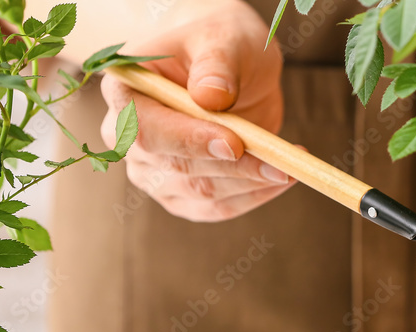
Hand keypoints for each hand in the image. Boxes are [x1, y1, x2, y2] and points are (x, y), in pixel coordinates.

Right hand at [99, 0, 293, 221]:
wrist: (228, 68)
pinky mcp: (181, 194)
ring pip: (202, 192)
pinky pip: (217, 208)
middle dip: (234, 167)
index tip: (235, 143)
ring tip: (291, 163)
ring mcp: (151, 172)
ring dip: (251, 183)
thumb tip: (211, 97)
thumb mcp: (221, 39)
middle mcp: (126, 138)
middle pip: (176, 167)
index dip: (188, 140)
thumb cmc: (219, 45)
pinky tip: (281, 179)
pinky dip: (254, 196)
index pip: (143, 128)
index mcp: (124, 91)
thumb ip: (215, 64)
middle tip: (281, 163)